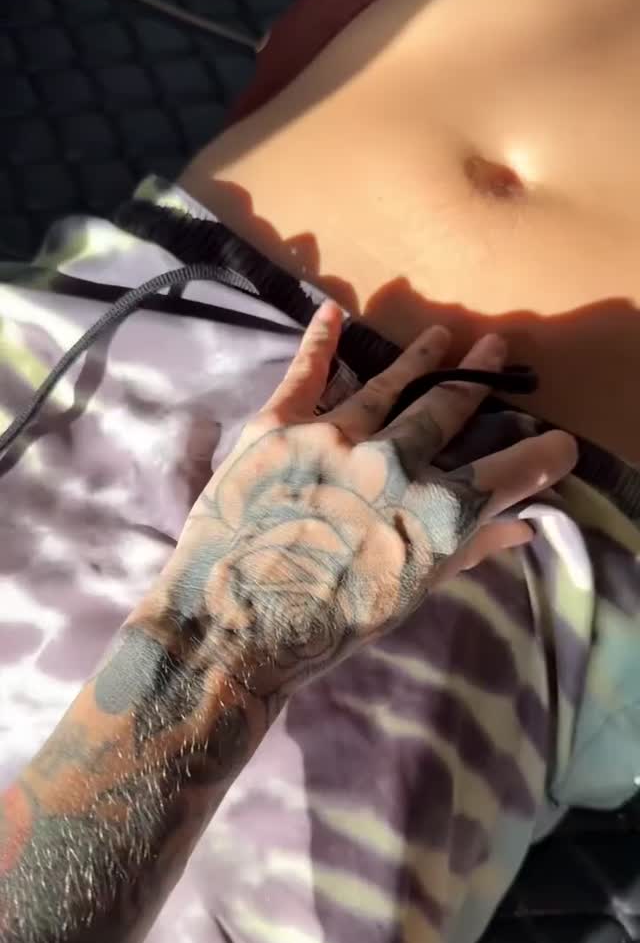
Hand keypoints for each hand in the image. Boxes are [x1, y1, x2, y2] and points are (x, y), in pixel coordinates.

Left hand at [157, 303, 576, 695]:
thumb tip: (520, 528)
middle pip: (447, 409)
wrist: (231, 629)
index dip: (542, 456)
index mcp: (434, 512)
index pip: (508, 471)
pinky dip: (320, 340)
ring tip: (441, 336)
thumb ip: (466, 552)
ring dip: (419, 359)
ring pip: (387, 385)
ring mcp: (333, 436)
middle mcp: (393, 462)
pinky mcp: (277, 426)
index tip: (559, 442)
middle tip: (495, 348)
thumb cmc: (327, 628)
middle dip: (477, 380)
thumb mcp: (407, 595)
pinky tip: (334, 314)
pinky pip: (305, 372)